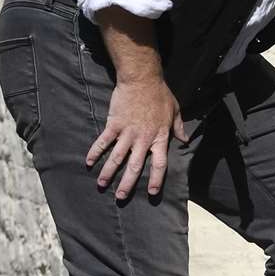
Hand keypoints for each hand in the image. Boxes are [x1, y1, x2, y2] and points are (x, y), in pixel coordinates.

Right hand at [86, 77, 187, 201]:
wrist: (141, 78)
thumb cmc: (159, 93)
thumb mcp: (174, 110)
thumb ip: (178, 127)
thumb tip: (185, 139)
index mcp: (159, 137)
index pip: (159, 164)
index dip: (156, 179)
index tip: (152, 192)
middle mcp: (143, 138)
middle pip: (135, 166)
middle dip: (127, 183)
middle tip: (121, 197)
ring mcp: (127, 132)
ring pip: (117, 157)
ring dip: (108, 172)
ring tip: (102, 184)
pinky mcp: (114, 124)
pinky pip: (103, 141)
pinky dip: (95, 152)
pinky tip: (88, 162)